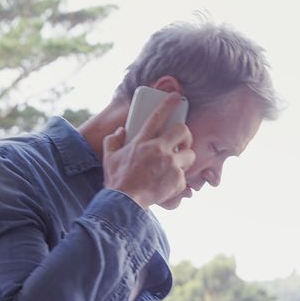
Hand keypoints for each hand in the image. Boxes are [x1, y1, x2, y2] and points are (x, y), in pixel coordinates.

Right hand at [102, 93, 194, 207]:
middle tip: (182, 141)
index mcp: (142, 142)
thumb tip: (120, 130)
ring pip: (190, 154)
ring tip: (176, 165)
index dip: (168, 104)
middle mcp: (159, 150)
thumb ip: (112, 141)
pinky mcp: (178, 180)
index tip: (177, 97)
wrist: (125, 203)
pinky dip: (179, 181)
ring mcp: (171, 165)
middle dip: (186, 134)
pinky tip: (168, 185)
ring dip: (185, 159)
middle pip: (183, 130)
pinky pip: (185, 177)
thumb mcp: (109, 158)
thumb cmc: (117, 181)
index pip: (158, 117)